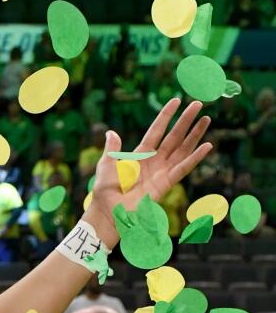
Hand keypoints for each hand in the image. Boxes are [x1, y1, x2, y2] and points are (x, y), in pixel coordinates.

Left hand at [86, 99, 212, 245]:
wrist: (108, 212)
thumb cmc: (105, 191)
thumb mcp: (106, 165)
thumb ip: (112, 149)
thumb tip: (111, 132)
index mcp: (140, 155)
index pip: (156, 131)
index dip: (166, 116)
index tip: (176, 101)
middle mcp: (154, 161)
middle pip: (173, 137)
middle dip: (186, 121)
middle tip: (199, 104)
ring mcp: (162, 172)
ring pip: (182, 149)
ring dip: (195, 134)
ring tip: (206, 119)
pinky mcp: (166, 184)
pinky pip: (183, 168)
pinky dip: (195, 158)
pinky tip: (207, 145)